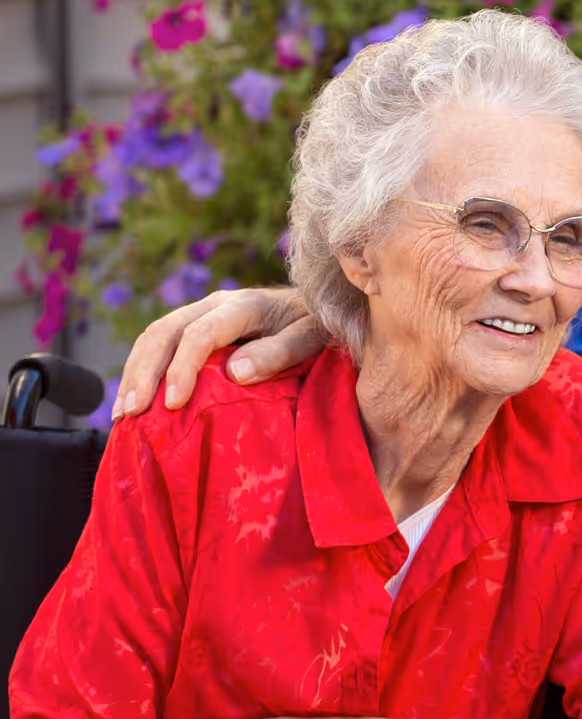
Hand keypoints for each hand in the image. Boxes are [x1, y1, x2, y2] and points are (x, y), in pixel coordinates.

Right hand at [113, 287, 326, 419]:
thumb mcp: (313, 336)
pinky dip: (140, 371)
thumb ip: (280, 352)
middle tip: (133, 413)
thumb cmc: (321, 325)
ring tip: (122, 414)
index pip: (200, 334)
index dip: (182, 368)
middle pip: (165, 332)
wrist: (323, 306)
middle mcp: (216, 304)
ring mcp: (203, 312)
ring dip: (134, 374)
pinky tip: (130, 401)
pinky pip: (159, 344)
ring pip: (154, 336)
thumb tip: (236, 373)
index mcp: (244, 305)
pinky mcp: (197, 326)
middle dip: (144, 373)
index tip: (174, 404)